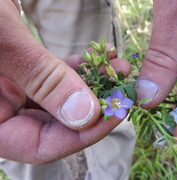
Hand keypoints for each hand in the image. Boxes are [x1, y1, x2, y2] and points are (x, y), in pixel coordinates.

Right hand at [0, 0, 130, 163]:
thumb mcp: (6, 44)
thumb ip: (43, 80)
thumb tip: (86, 114)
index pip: (39, 147)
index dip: (81, 136)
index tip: (114, 115)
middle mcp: (2, 109)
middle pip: (56, 125)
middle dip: (95, 107)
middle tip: (122, 90)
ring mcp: (15, 90)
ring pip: (62, 99)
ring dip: (94, 85)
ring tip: (119, 68)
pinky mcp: (26, 71)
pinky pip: (58, 77)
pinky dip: (80, 68)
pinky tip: (101, 57)